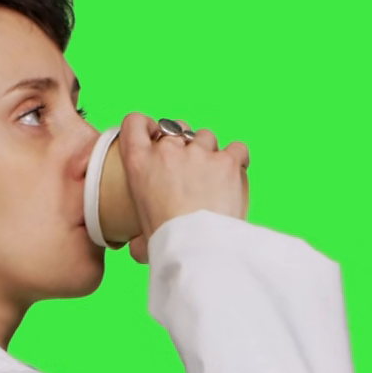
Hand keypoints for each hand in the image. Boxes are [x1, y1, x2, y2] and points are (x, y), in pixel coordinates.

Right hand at [118, 112, 249, 263]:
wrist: (199, 249)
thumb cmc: (168, 244)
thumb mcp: (141, 238)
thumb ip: (137, 235)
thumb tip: (136, 247)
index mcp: (140, 164)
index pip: (134, 123)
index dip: (145, 125)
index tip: (153, 135)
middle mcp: (168, 151)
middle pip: (176, 128)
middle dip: (182, 143)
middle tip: (188, 169)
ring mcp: (200, 153)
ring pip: (206, 137)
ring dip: (209, 152)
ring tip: (212, 178)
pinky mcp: (227, 161)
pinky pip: (236, 148)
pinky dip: (237, 159)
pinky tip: (234, 175)